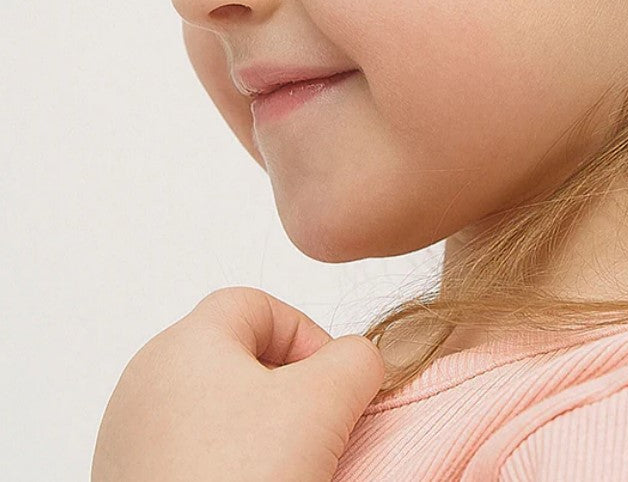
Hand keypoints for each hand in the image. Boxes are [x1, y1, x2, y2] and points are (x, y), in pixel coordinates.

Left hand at [91, 285, 384, 481]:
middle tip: (315, 433)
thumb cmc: (242, 477)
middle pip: (238, 359)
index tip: (333, 385)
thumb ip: (356, 357)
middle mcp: (147, 380)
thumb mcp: (326, 399)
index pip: (260, 305)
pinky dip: (226, 468)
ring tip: (286, 471)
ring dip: (260, 433)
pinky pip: (191, 456)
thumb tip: (356, 361)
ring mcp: (130, 438)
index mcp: (185, 341)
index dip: (308, 335)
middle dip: (288, 391)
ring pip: (217, 411)